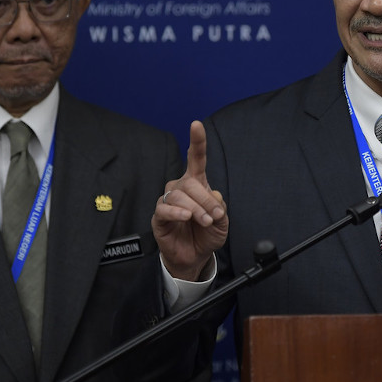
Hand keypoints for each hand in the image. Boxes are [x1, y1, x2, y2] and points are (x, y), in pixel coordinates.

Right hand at [152, 121, 228, 280]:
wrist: (195, 256)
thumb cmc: (206, 234)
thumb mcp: (222, 220)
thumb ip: (219, 205)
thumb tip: (212, 194)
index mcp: (197, 183)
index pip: (195, 158)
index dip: (197, 141)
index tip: (196, 125)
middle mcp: (180, 188)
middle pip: (191, 183)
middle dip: (206, 200)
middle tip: (214, 216)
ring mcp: (168, 201)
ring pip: (179, 197)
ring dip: (196, 209)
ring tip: (205, 222)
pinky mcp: (159, 216)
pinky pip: (164, 209)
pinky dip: (177, 212)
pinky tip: (186, 217)